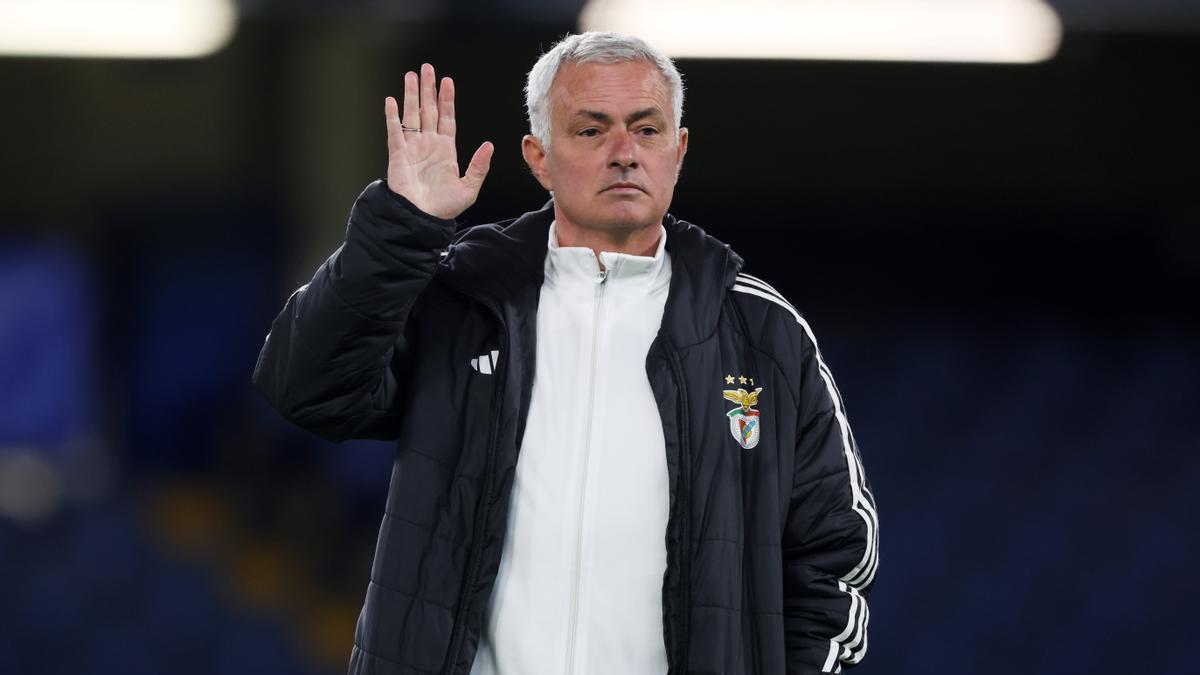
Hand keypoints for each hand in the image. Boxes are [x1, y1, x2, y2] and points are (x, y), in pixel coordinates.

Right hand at [384, 63, 493, 219]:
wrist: (422, 220)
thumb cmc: (444, 208)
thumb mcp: (469, 188)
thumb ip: (478, 166)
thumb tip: (489, 145)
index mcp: (446, 150)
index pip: (447, 118)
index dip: (447, 99)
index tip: (447, 81)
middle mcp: (428, 144)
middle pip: (428, 110)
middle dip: (428, 89)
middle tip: (427, 68)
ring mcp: (412, 148)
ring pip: (411, 115)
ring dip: (411, 95)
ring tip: (411, 75)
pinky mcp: (398, 155)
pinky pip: (394, 131)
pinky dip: (392, 116)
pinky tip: (391, 100)